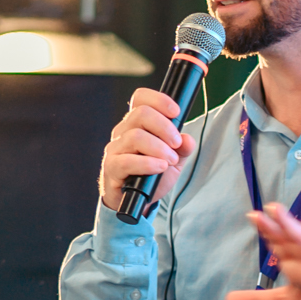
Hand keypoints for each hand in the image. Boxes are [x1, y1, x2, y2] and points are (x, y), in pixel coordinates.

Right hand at [98, 88, 193, 210]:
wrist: (134, 200)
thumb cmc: (150, 176)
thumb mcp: (172, 160)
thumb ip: (182, 149)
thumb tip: (188, 139)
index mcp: (136, 123)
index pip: (141, 98)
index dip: (159, 100)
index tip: (176, 112)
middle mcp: (123, 131)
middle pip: (141, 114)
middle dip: (165, 127)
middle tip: (177, 144)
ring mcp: (115, 149)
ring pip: (135, 136)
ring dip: (159, 148)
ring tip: (170, 160)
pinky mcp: (112, 167)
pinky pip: (127, 161)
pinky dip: (147, 163)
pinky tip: (160, 167)